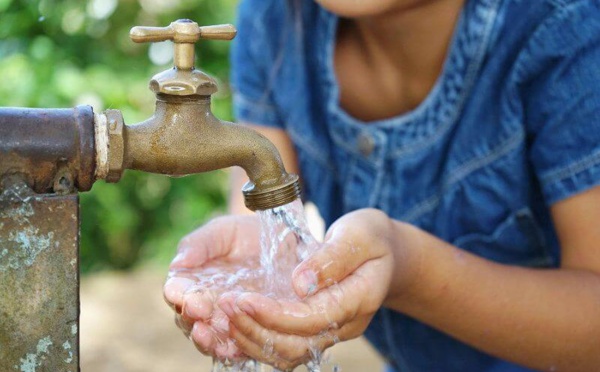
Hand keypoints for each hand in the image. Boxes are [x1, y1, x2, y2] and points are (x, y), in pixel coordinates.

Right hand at [163, 215, 262, 359]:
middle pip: (188, 318)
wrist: (283, 242)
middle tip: (202, 316)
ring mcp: (224, 319)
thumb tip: (178, 263)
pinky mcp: (246, 330)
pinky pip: (234, 346)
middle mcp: (203, 303)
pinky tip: (233, 349)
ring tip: (211, 337)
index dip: (179, 296)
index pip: (177, 291)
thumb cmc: (247, 234)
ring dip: (208, 340)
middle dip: (193, 320)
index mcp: (191, 279)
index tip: (189, 297)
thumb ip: (200, 244)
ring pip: (208, 337)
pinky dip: (232, 350)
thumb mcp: (224, 231)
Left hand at [217, 209, 415, 369]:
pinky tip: (234, 323)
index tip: (244, 298)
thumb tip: (299, 284)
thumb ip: (332, 258)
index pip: (312, 319)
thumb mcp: (359, 234)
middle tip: (225, 306)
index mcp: (358, 299)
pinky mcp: (314, 330)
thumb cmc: (371, 238)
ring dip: (251, 338)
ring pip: (287, 353)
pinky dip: (256, 339)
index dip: (275, 314)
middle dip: (256, 328)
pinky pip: (283, 347)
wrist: (385, 254)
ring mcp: (330, 332)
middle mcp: (343, 324)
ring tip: (223, 314)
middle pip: (295, 344)